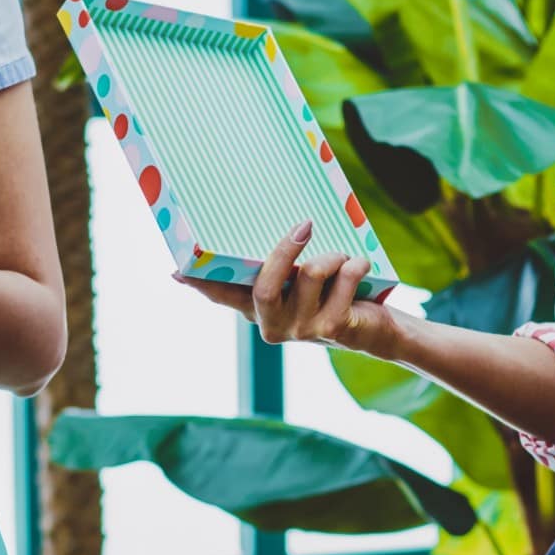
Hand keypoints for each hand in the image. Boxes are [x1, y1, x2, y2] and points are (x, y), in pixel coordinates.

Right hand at [175, 219, 399, 355]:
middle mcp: (274, 324)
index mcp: (259, 309)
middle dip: (285, 251)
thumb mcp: (303, 280)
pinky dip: (356, 263)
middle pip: (264, 287)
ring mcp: (303, 330)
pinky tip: (360, 264)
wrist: (376, 329)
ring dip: (333, 255)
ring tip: (343, 255)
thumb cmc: (335, 294)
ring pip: (311, 275)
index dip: (202, 283)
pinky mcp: (333, 329)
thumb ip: (282, 263)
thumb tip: (277, 225)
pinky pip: (345, 279)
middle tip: (304, 224)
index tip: (178, 269)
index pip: (223, 296)